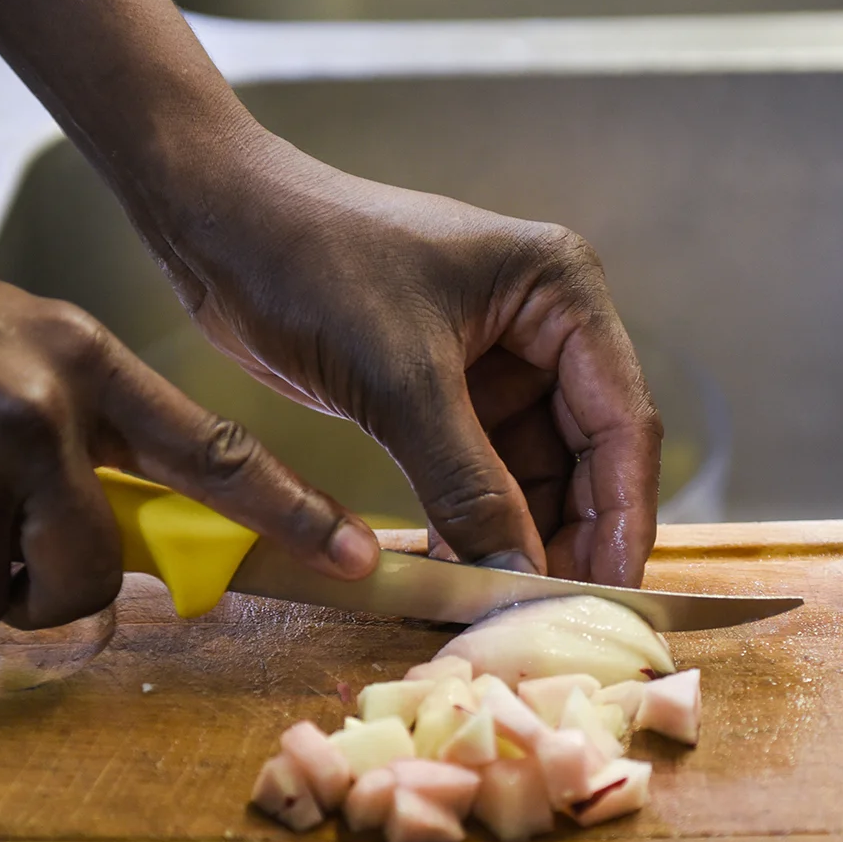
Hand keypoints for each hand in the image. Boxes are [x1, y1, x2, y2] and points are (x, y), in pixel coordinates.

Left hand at [161, 135, 662, 586]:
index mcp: (559, 291)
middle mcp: (542, 324)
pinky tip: (456, 570)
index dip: (624, 514)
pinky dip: (472, 521)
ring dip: (519, 536)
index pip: (621, 420)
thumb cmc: (312, 262)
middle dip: (571, 534)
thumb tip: (518, 575)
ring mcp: (494, 361)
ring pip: (533, 473)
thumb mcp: (399, 381)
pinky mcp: (443, 391)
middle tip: (550, 615)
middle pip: (587, 455)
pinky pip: (479, 473)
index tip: (612, 593)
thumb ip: (467, 484)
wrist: (218, 226)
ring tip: (496, 603)